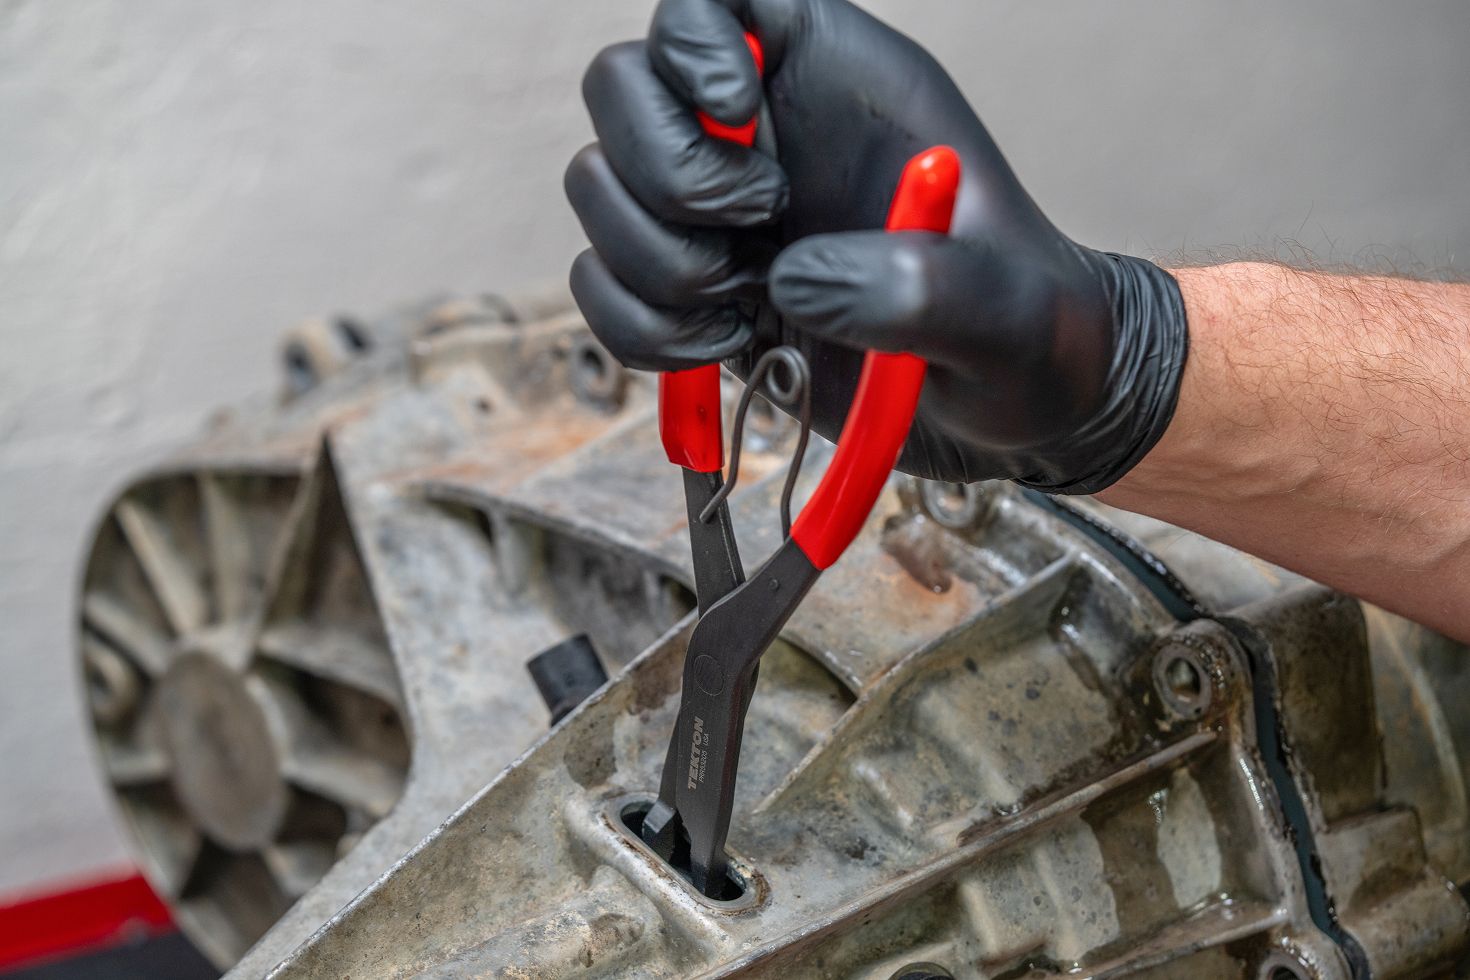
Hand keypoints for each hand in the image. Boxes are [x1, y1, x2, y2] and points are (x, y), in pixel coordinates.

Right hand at [566, 0, 1187, 491]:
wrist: (1009, 415)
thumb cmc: (1027, 334)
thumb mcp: (1006, 307)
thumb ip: (920, 284)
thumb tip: (787, 283)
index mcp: (838, 82)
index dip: (696, 39)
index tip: (737, 108)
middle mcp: (760, 135)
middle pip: (621, 84)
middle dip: (667, 170)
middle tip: (756, 229)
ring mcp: (714, 216)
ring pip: (596, 186)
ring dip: (655, 260)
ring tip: (751, 306)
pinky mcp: (690, 294)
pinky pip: (600, 287)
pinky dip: (642, 329)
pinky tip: (726, 345)